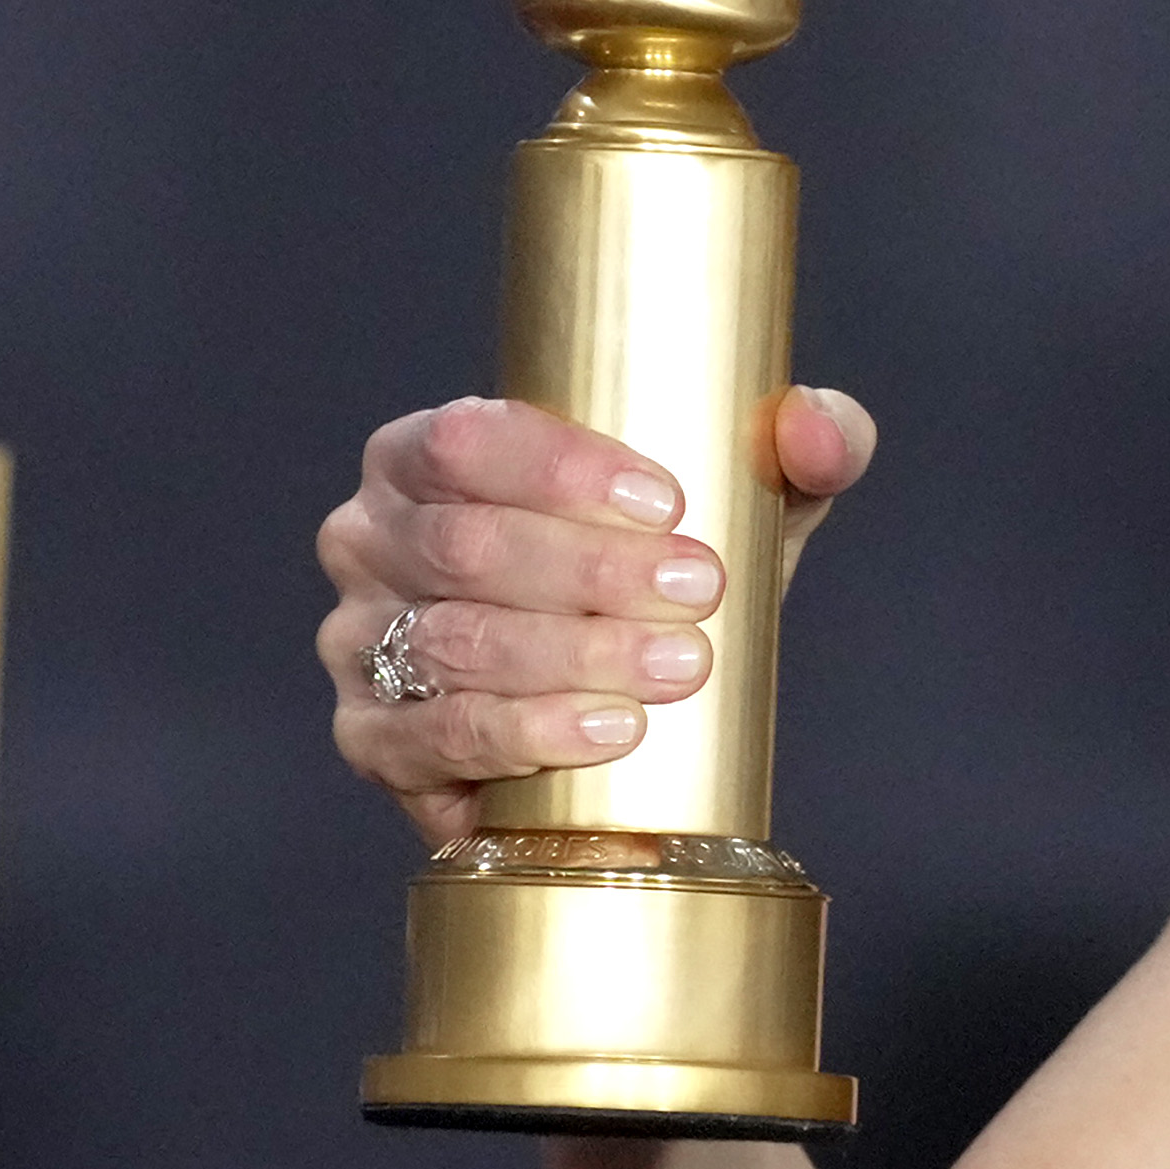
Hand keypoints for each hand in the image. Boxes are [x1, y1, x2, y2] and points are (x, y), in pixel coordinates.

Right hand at [318, 388, 878, 848]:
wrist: (644, 699)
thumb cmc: (672, 570)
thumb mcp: (746, 497)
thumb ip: (802, 441)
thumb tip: (810, 429)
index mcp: (427, 457)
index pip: (466, 440)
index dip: (562, 469)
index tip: (669, 504)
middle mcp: (372, 539)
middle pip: (467, 546)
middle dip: (593, 572)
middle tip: (699, 590)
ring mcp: (359, 642)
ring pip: (456, 643)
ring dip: (575, 656)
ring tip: (680, 664)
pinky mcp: (373, 739)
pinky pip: (434, 738)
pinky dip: (526, 735)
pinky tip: (609, 730)